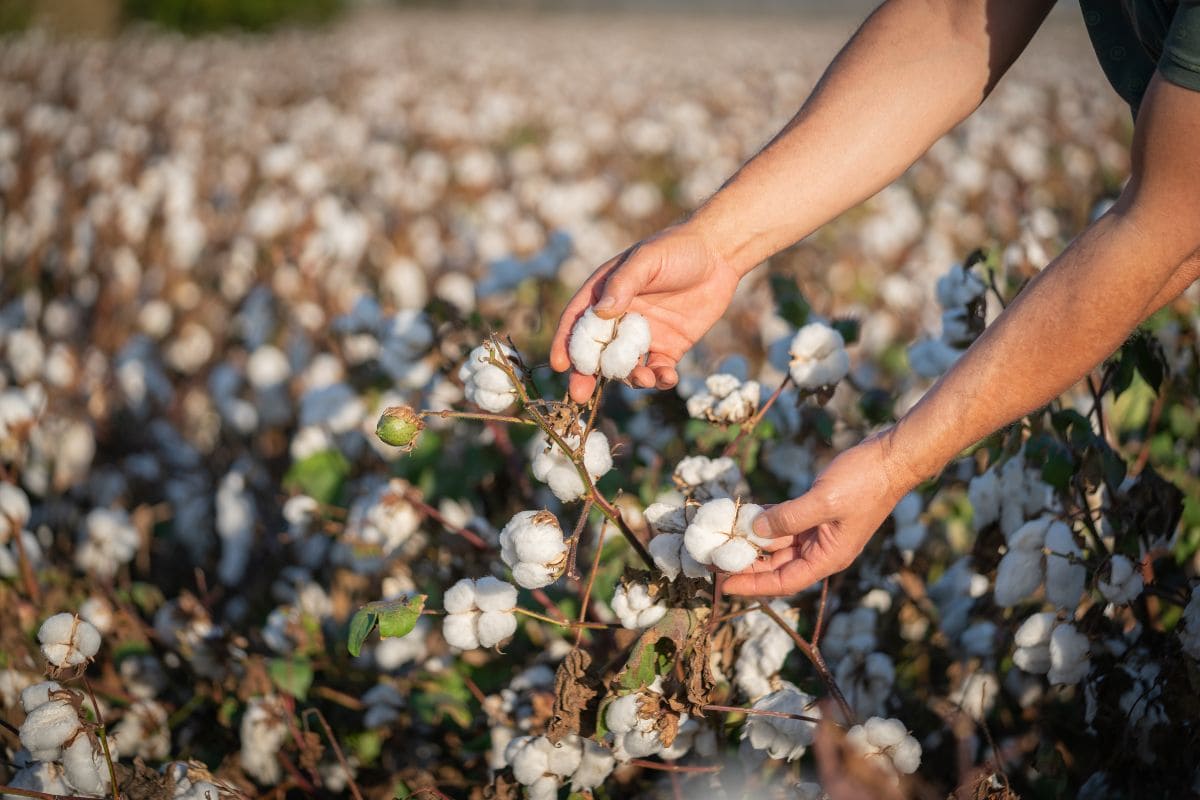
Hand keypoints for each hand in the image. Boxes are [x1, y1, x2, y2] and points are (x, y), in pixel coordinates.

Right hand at [549, 224, 741, 403]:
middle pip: (596, 351)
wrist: (719, 254)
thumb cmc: (676, 249)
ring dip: (629, 378)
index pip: (578, 321)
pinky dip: (660, 379)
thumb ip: (623, 284)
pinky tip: (668, 378)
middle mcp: (620, 318)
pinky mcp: (669, 347)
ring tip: (642, 377)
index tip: (560, 365)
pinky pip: (658, 371)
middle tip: (580, 395)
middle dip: (587, 374)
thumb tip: (601, 312)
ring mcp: (644, 336)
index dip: (566, 343)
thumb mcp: (646, 260)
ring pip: (626, 366)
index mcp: (605, 294)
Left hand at [723, 431, 916, 595]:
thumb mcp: (823, 501)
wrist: (892, 458)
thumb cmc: (864, 482)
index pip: (784, 581)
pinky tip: (744, 514)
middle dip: (747, 564)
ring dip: (753, 541)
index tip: (724, 585)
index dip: (753, 585)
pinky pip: (786, 521)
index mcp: (828, 557)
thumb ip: (788, 517)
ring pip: (779, 543)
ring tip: (722, 539)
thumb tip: (756, 529)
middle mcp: (822, 549)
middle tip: (713, 561)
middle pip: (778, 566)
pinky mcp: (818, 512)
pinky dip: (766, 518)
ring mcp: (820, 531)